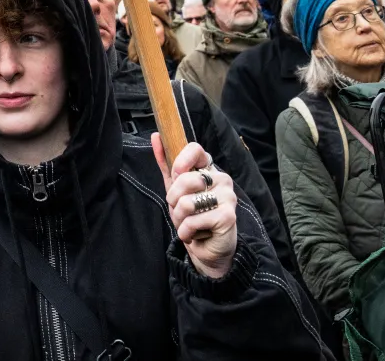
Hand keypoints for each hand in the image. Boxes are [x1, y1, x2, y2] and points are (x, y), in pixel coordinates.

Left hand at [152, 136, 236, 279]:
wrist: (205, 249)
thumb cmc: (191, 216)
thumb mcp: (174, 188)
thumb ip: (166, 163)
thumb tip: (156, 136)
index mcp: (209, 169)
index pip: (196, 149)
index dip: (180, 162)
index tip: (176, 175)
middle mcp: (222, 179)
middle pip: (186, 179)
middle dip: (174, 200)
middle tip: (182, 211)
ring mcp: (228, 197)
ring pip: (187, 203)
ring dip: (180, 219)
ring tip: (189, 223)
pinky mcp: (228, 216)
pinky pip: (193, 221)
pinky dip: (186, 232)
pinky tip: (196, 234)